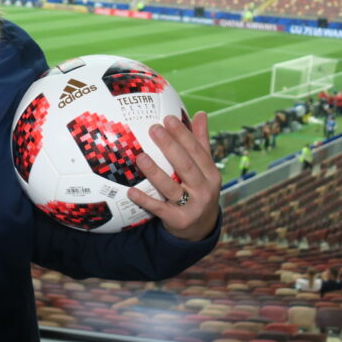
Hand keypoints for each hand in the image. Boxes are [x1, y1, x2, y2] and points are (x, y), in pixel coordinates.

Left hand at [127, 111, 220, 241]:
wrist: (201, 228)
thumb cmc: (198, 190)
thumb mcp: (204, 169)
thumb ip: (201, 143)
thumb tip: (201, 114)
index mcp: (211, 174)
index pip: (197, 151)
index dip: (183, 135)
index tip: (168, 119)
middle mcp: (204, 189)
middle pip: (185, 165)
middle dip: (170, 146)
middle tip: (154, 129)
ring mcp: (192, 206)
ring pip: (172, 187)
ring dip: (156, 172)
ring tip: (140, 157)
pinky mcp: (178, 220)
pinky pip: (159, 209)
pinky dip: (145, 200)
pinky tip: (131, 191)